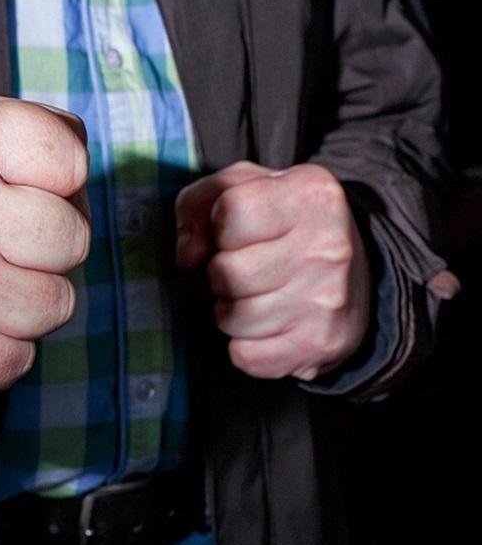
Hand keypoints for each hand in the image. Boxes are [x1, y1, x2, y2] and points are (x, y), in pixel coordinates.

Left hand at [175, 161, 370, 380]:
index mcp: (311, 194)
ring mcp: (326, 301)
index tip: (236, 232)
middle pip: (225, 271)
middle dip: (221, 273)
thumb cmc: (284, 225)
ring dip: (231, 311)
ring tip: (258, 295)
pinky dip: (246, 345)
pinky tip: (268, 325)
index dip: (219, 226)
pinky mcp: (319, 345)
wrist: (357, 275)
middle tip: (246, 268)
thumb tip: (187, 256)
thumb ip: (198, 203)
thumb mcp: (243, 188)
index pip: (229, 211)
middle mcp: (328, 247)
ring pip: (231, 318)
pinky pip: (244, 355)